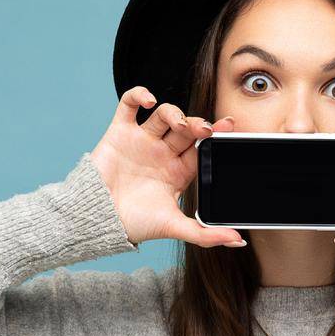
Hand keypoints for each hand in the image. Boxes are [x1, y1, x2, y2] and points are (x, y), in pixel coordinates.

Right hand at [88, 86, 246, 247]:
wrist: (98, 220)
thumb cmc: (134, 224)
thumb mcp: (174, 227)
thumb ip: (205, 233)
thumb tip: (237, 240)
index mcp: (178, 172)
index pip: (201, 148)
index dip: (215, 137)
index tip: (229, 127)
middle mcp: (162, 153)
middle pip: (186, 129)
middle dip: (198, 125)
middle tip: (207, 128)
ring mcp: (142, 141)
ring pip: (164, 115)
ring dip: (175, 113)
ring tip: (180, 123)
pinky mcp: (120, 132)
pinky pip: (129, 105)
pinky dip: (138, 95)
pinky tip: (149, 100)